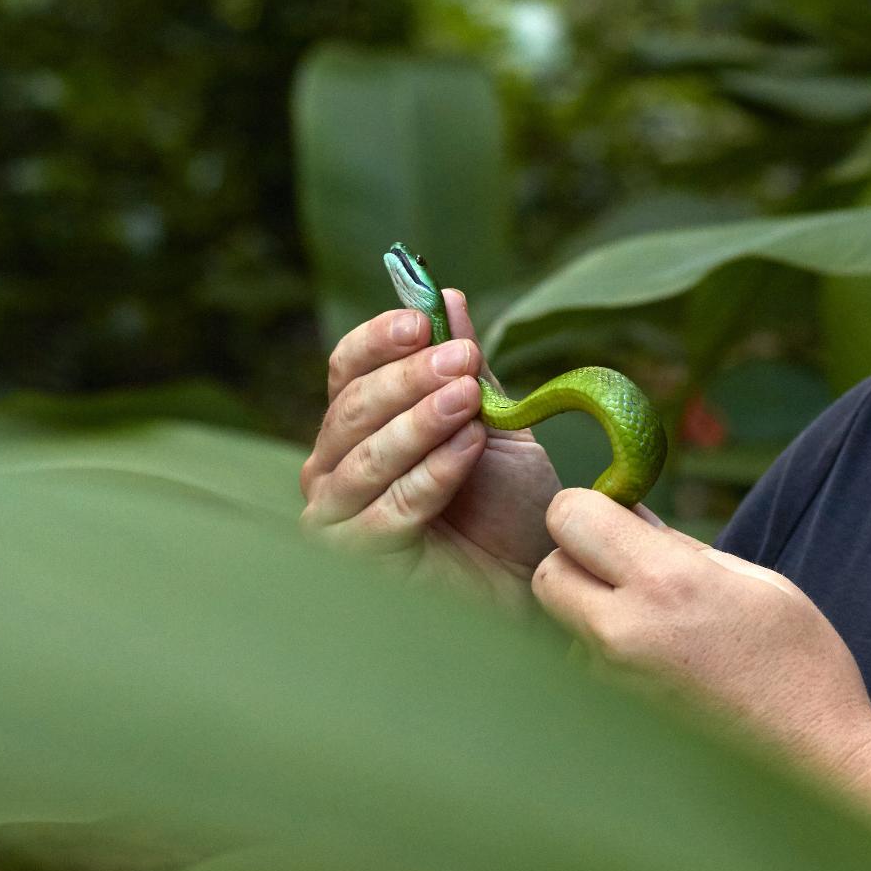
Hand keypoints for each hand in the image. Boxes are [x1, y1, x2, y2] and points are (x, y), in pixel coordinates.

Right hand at [299, 288, 560, 600]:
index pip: (347, 369)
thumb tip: (446, 295)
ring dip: (419, 423)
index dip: (379, 340)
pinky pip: (387, 511)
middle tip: (462, 359)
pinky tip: (468, 449)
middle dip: (409, 378)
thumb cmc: (510, 504)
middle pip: (352, 409)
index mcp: (358, 424)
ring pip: (364, 459)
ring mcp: (338, 516)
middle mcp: (333, 467)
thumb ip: (466, 366)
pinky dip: (429, 474)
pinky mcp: (359, 562)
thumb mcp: (495, 421)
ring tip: (468, 399)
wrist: (537, 576)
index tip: (422, 320)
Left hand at [532, 488, 870, 783]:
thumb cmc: (800, 667)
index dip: (588, 507)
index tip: (618, 517)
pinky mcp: (613, 720)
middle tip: (627, 566)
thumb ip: (680, 546)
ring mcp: (613, 684)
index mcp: (667, 584)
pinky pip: (588, 667)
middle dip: (577, 559)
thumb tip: (633, 517)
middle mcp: (625, 633)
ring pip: (566, 624)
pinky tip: (664, 666)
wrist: (816, 765)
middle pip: (549, 572)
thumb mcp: (756, 581)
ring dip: (592, 611)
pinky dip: (609, 655)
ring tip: (661, 626)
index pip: (571, 517)